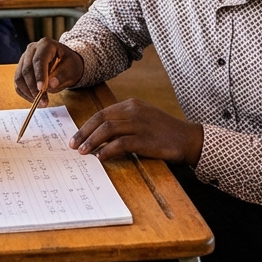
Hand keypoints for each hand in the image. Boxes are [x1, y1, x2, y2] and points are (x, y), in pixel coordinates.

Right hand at [14, 38, 84, 105]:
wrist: (66, 63)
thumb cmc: (69, 64)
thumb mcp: (72, 68)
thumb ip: (62, 75)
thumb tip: (51, 85)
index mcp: (46, 45)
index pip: (39, 60)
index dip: (39, 75)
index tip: (42, 89)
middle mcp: (32, 49)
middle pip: (27, 69)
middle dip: (33, 87)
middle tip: (43, 102)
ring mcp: (24, 58)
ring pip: (19, 77)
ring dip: (28, 92)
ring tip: (41, 102)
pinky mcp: (21, 69)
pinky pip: (18, 83)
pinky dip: (25, 93)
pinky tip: (35, 100)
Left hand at [69, 98, 204, 165]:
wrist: (188, 138)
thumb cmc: (164, 132)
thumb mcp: (143, 120)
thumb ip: (124, 124)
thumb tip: (100, 137)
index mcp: (131, 104)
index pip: (102, 113)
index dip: (86, 126)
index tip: (75, 137)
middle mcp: (134, 110)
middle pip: (101, 119)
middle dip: (84, 133)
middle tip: (73, 145)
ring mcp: (140, 124)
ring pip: (108, 130)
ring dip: (92, 141)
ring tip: (83, 152)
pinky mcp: (146, 139)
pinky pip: (121, 143)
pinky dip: (108, 150)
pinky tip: (101, 157)